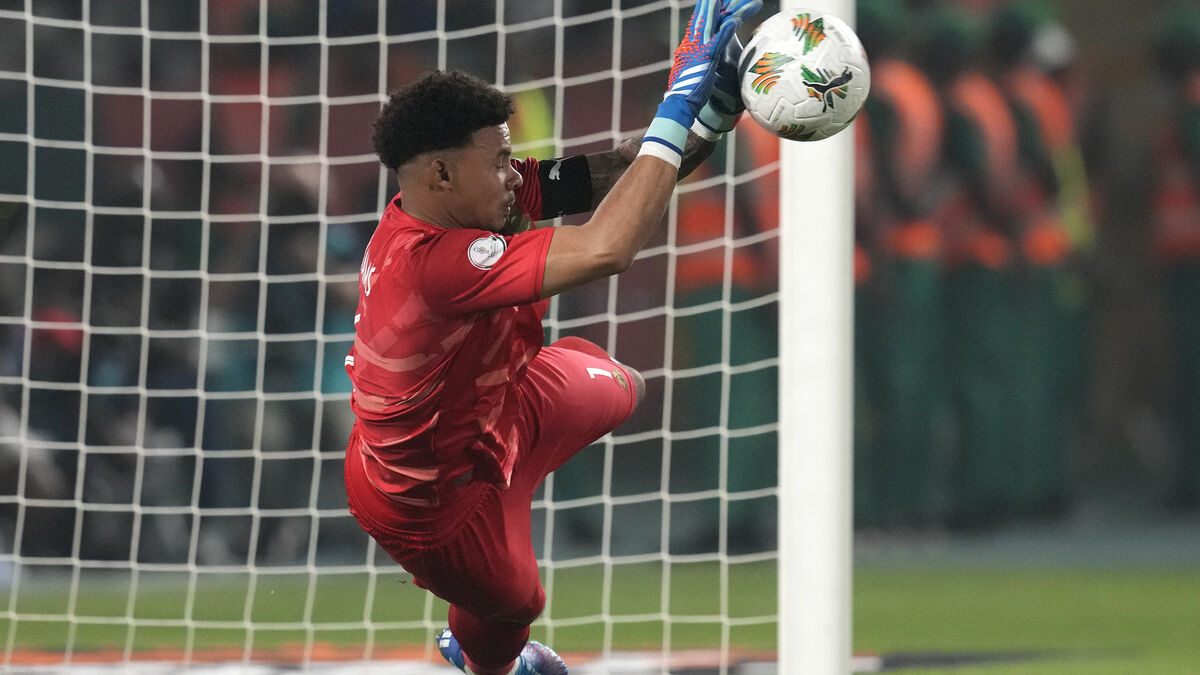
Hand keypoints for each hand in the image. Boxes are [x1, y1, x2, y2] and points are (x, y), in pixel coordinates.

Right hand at [642, 0, 761, 164]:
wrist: (679, 104)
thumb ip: (699, 65)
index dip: (709, 9)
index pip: (700, 21)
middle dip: (718, 2)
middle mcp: (692, 42)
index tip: (718, 0)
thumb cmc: (686, 93)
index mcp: (689, 45)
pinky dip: (728, 28)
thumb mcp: (692, 74)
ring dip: (729, 8)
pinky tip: (736, 19)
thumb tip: (704, 65)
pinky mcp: (707, 57)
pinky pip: (720, 38)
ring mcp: (699, 48)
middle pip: (707, 15)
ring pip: (715, 22)